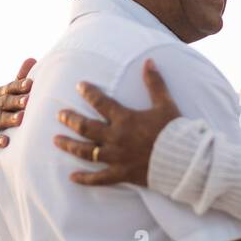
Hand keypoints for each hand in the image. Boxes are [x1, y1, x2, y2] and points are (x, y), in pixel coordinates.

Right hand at [0, 58, 35, 153]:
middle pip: (3, 103)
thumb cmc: (5, 109)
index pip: (9, 88)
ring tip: (21, 119)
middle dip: (15, 102)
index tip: (30, 84)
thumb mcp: (11, 94)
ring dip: (8, 119)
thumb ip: (20, 79)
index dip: (18, 86)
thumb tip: (32, 59)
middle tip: (27, 101)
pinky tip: (6, 141)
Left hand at [53, 58, 180, 186]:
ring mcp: (116, 157)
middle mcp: (116, 138)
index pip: (100, 102)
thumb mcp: (165, 104)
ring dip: (69, 145)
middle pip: (85, 127)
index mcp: (125, 119)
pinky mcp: (121, 174)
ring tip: (56, 140)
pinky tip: (72, 177)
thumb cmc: (175, 131)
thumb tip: (149, 61)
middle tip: (60, 114)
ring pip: (86, 151)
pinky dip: (85, 179)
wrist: (185, 160)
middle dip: (70, 119)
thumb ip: (155, 83)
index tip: (79, 86)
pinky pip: (99, 179)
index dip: (89, 92)